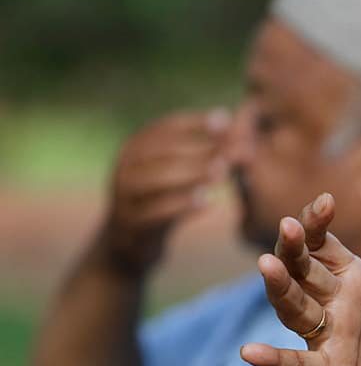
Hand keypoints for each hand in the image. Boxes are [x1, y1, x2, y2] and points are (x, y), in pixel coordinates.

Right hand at [98, 109, 230, 273]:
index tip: (225, 120)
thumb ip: (197, 151)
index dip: (194, 122)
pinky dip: (183, 206)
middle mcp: (124, 169)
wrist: (126, 244)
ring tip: (222, 173)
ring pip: (157, 181)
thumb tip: (231, 123)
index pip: (163, 128)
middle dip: (199, 149)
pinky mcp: (131, 225)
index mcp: (133, 150)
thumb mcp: (172, 173)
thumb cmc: (159, 200)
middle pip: (162, 153)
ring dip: (192, 174)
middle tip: (232, 150)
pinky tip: (208, 202)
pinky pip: (156, 213)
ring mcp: (124, 197)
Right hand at [241, 193, 360, 365]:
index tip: (324, 201)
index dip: (320, 224)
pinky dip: (273, 359)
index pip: (328, 246)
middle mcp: (333, 307)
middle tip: (289, 223)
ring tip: (266, 264)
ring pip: (295, 307)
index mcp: (354, 285)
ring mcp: (325, 339)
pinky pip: (296, 365)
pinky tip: (249, 353)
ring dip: (280, 287)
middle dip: (295, 246)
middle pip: (305, 269)